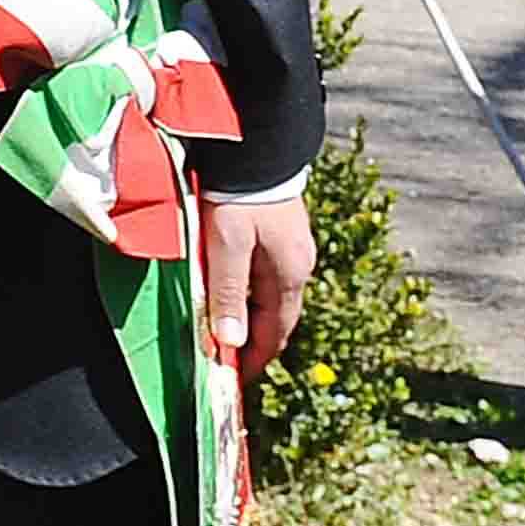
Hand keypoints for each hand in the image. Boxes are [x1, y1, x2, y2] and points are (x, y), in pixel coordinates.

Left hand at [199, 193, 314, 389]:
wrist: (256, 147)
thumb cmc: (238, 197)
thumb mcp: (227, 246)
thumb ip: (229, 292)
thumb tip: (230, 341)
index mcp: (289, 274)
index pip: (277, 330)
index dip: (258, 357)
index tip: (239, 378)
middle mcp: (297, 264)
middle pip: (277, 315)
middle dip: (256, 340)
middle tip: (230, 360)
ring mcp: (292, 248)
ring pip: (271, 295)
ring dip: (252, 316)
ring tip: (227, 331)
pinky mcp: (280, 233)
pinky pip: (266, 275)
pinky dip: (251, 292)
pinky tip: (233, 292)